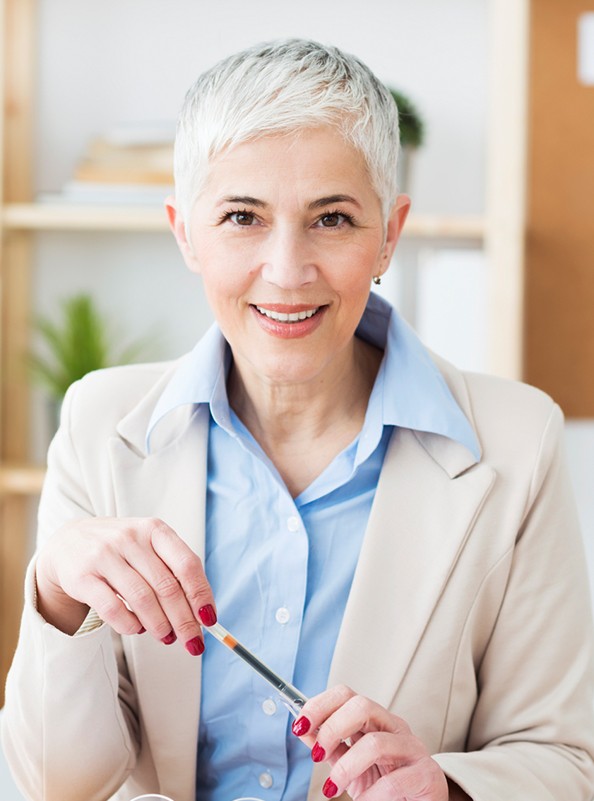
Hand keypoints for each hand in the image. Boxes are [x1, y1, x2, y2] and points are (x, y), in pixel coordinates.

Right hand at [35, 517, 215, 654]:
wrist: (68, 543)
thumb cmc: (121, 551)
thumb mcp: (149, 548)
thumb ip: (173, 572)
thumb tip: (201, 614)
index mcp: (154, 529)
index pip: (187, 564)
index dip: (201, 595)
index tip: (209, 620)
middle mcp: (130, 538)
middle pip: (166, 586)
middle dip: (184, 620)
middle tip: (192, 641)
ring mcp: (104, 556)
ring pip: (142, 599)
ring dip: (159, 625)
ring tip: (165, 636)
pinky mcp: (82, 577)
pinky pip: (112, 609)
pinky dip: (130, 625)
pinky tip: (136, 629)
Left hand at [291, 685, 448, 800]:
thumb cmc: (387, 787)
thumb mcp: (352, 764)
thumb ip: (331, 747)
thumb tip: (304, 729)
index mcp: (376, 721)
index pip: (346, 695)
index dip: (320, 706)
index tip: (301, 725)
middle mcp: (395, 728)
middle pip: (362, 707)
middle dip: (332, 728)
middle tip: (318, 755)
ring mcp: (413, 749)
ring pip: (375, 744)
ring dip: (346, 768)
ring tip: (333, 787)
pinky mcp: (426, 775)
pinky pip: (393, 782)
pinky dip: (371, 795)